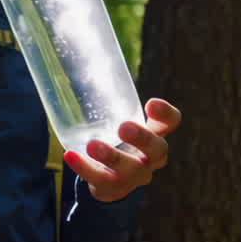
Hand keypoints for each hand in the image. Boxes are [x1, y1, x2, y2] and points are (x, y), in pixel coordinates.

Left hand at [63, 98, 180, 202]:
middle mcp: (150, 158)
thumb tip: (74, 53)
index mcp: (154, 135)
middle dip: (142, 138)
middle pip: (157, 150)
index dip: (165, 114)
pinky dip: (84, 167)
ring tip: (92, 144)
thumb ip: (107, 95)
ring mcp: (133, 176)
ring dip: (111, 155)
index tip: (151, 102)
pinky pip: (99, 179)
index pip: (170, 123)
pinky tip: (70, 155)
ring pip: (128, 169)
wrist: (108, 179)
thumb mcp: (118, 118)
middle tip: (124, 126)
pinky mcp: (112, 188)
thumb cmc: (115, 139)